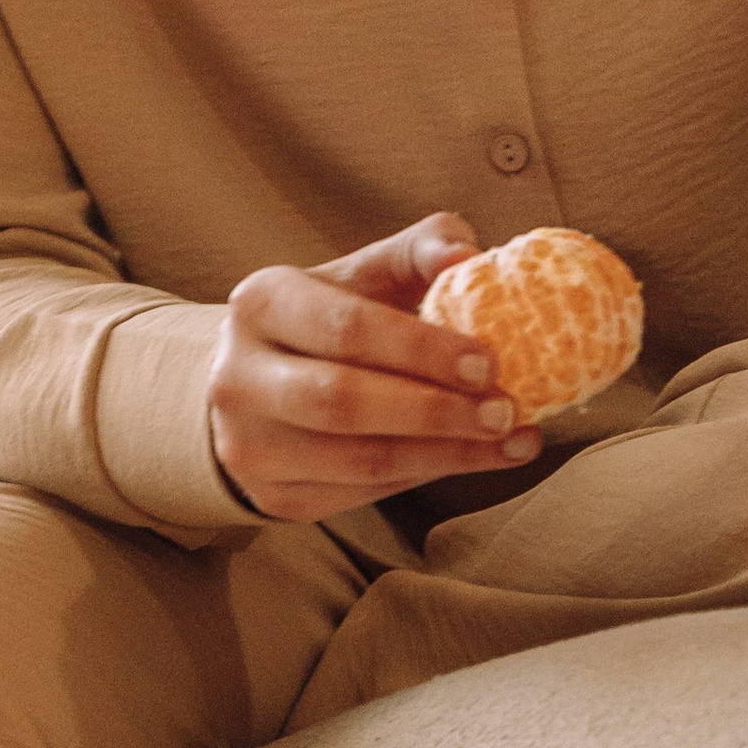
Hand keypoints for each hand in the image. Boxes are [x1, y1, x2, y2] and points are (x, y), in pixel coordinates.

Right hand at [208, 211, 544, 521]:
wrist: (257, 382)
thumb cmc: (331, 319)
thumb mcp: (365, 274)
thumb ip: (419, 251)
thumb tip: (467, 256)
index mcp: (261, 304)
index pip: (345, 328)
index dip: (421, 349)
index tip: (488, 363)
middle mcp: (238, 377)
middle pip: (342, 402)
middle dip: (434, 411)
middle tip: (504, 412)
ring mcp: (249, 445)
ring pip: (357, 460)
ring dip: (445, 453)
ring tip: (509, 440)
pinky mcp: (272, 495)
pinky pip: (360, 494)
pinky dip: (424, 476)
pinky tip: (472, 458)